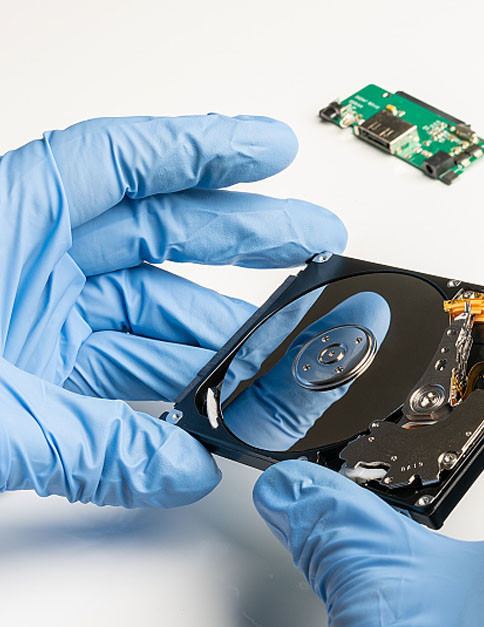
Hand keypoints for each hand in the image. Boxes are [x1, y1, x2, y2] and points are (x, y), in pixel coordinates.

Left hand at [0, 114, 344, 506]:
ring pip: (146, 314)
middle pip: (154, 231)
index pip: (119, 164)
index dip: (204, 150)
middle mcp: (23, 263)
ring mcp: (31, 318)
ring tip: (274, 359)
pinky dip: (165, 392)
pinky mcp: (29, 370)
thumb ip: (87, 443)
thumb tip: (178, 473)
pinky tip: (206, 411)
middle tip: (308, 242)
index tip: (271, 151)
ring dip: (213, 340)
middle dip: (241, 237)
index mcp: (2, 228)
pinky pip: (118, 370)